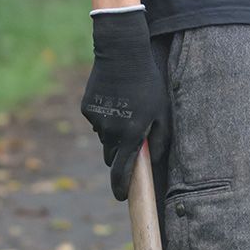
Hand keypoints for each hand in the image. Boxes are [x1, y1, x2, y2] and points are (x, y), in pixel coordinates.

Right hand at [80, 6, 171, 201]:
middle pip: (112, 156)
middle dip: (120, 154)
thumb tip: (152, 160)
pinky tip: (115, 98)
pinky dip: (105, 116)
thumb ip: (160, 139)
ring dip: (113, 132)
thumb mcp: (163, 110)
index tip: (121, 198)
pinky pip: (97, 121)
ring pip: (104, 137)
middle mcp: (110, 131)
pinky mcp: (87, 109)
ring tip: (127, 110)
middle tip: (131, 138)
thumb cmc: (148, 82)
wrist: (121, 52)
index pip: (122, 172)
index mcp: (130, 134)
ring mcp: (96, 120)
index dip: (121, 188)